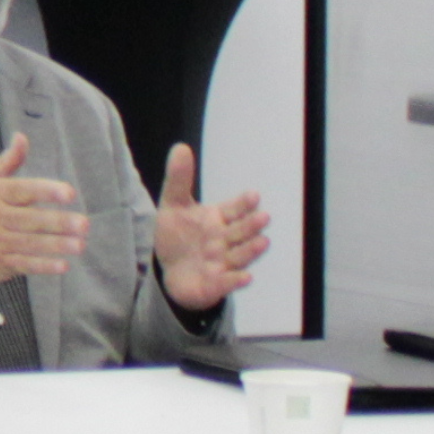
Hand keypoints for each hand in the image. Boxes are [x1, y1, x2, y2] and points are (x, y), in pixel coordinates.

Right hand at [0, 134, 87, 285]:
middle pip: (29, 220)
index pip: (21, 190)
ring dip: (56, 246)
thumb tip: (22, 137)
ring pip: (29, 244)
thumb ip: (6, 162)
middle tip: (83, 223)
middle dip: (57, 223)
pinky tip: (62, 265)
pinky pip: (23, 265)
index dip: (45, 191)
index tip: (69, 193)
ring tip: (79, 245)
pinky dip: (42, 266)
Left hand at [152, 143, 269, 311]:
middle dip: (251, 225)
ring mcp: (222, 264)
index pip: (234, 209)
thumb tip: (180, 147)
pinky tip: (246, 277)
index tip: (253, 196)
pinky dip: (236, 281)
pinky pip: (227, 283)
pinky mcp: (215, 285)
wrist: (170, 271)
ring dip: (251, 250)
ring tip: (263, 242)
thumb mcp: (173, 205)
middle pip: (240, 232)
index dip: (243, 204)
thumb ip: (179, 179)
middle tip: (263, 217)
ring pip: (239, 255)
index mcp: (218, 219)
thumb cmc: (178, 236)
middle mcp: (224, 241)